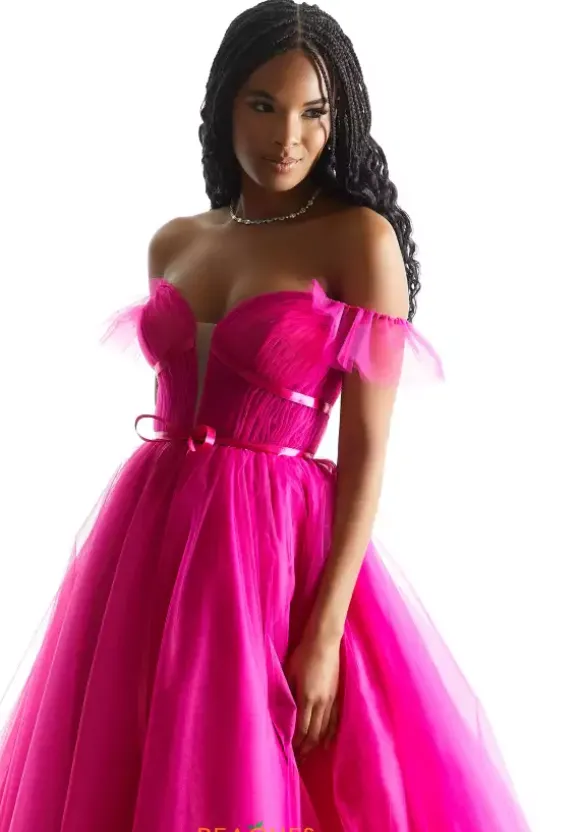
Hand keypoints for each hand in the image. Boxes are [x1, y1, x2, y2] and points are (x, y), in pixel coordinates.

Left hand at [284, 629, 340, 757]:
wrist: (324, 642)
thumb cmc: (302, 655)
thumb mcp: (288, 672)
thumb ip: (286, 692)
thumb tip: (281, 710)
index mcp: (307, 698)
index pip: (301, 729)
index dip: (296, 743)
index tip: (289, 753)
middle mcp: (321, 703)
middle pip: (314, 733)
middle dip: (305, 749)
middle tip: (298, 760)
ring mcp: (331, 700)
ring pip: (325, 729)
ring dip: (317, 744)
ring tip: (309, 754)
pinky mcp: (337, 696)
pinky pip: (335, 721)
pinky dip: (330, 734)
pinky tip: (327, 743)